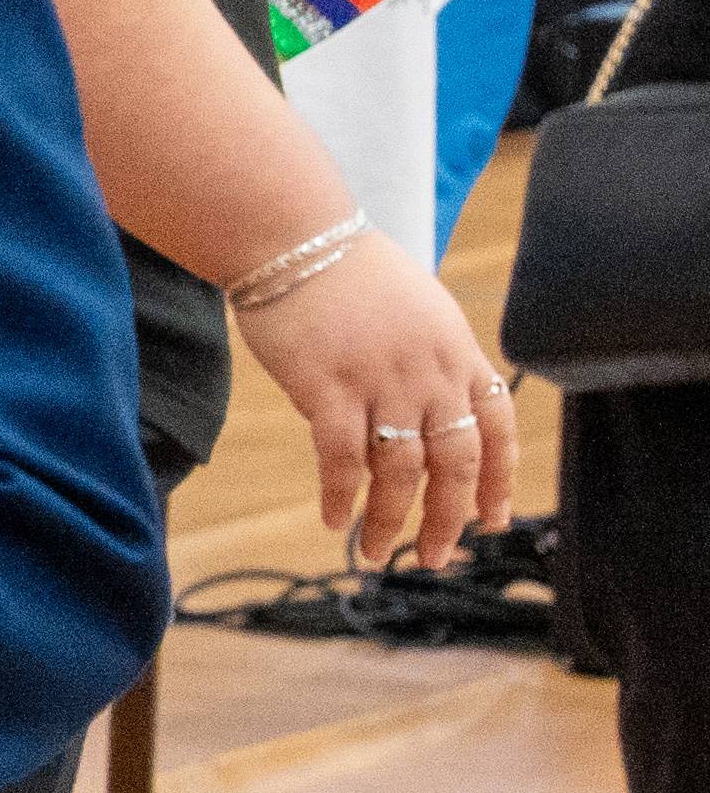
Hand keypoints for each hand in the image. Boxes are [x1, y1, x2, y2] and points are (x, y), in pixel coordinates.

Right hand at [243, 224, 511, 569]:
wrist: (293, 236)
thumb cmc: (346, 270)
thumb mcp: (416, 309)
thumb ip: (431, 359)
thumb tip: (427, 415)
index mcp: (457, 350)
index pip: (497, 427)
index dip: (499, 480)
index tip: (492, 519)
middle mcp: (430, 372)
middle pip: (456, 462)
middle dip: (450, 518)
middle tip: (437, 556)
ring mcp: (382, 381)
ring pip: (401, 471)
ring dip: (390, 520)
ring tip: (375, 553)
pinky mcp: (328, 388)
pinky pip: (343, 458)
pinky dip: (342, 496)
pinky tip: (334, 519)